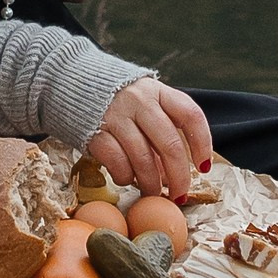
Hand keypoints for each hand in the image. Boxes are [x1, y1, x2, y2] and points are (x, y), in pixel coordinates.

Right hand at [84, 77, 211, 198]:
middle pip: (170, 145)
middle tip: (180, 195)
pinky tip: (127, 179)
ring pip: (144, 159)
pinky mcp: (95, 132)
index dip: (202, 143)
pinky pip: (118, 163)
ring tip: (153, 192)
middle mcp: (140, 101)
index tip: (203, 166)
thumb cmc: (118, 100)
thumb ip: (161, 128)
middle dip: (179, 177)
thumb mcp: (145, 101)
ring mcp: (116, 116)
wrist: (73, 83)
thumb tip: (173, 173)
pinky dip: (126, 177)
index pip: (190, 115)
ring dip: (152, 183)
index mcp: (158, 91)